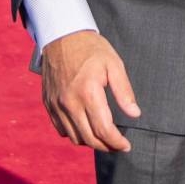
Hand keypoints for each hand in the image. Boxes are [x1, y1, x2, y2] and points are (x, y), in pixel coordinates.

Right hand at [41, 30, 140, 151]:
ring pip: (74, 137)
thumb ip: (124, 91)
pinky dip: (75, 134)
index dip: (117, 142)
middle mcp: (70, 103)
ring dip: (91, 142)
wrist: (63, 37)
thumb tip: (135, 114)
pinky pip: (62, 129)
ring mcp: (56, 105)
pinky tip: (87, 128)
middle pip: (89, 138)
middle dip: (106, 146)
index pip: (103, 129)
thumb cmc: (92, 49)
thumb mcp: (115, 65)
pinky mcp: (49, 105)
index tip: (127, 146)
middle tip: (119, 145)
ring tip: (105, 138)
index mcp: (88, 93)